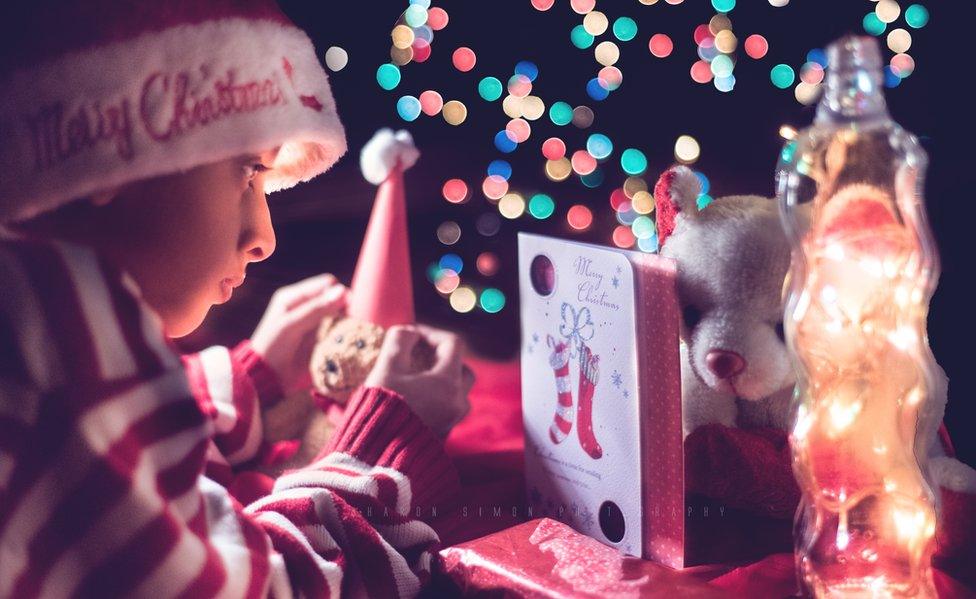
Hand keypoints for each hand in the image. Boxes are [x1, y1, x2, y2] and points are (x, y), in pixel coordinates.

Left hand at [252, 274, 346, 393]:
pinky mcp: (318, 337)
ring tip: (349, 330)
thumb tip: (342, 291)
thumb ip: (316, 309)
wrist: (265, 375)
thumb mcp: (292, 325)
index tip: (348, 307)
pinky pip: (336, 329)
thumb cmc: (273, 346)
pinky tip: (344, 339)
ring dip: (345, 320)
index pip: (326, 284)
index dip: (338, 292)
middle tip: (350, 319)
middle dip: (344, 307)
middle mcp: (304, 306)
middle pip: (334, 298)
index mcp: (294, 296)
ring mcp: (312, 322)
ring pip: (338, 314)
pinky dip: (341, 332)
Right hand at [364, 324, 473, 437]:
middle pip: (462, 368)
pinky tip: (414, 397)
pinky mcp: (443, 434)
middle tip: (418, 354)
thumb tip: (408, 332)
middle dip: (442, 356)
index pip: (452, 343)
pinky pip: (449, 408)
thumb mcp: (385, 368)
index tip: (411, 334)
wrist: (376, 457)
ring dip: (441, 378)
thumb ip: (398, 341)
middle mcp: (457, 402)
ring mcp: (453, 420)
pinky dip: (437, 397)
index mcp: (448, 383)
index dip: (431, 332)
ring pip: (458, 390)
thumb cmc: (380, 410)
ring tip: (415, 376)